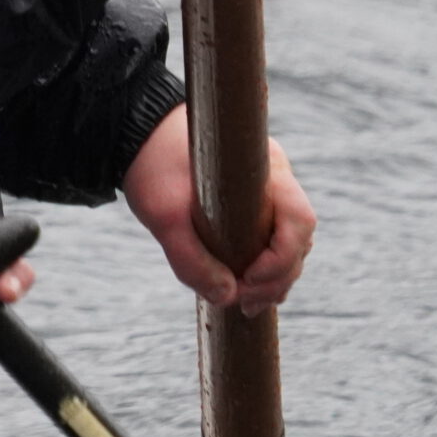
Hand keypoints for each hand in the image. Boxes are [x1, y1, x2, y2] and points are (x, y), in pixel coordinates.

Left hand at [122, 104, 314, 315]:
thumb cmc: (152, 162)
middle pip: (299, 237)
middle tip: (244, 304)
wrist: (136, 131)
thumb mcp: (162, 213)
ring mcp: (266, 187)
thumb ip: (190, 259)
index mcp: (265, 169)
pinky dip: (264, 266)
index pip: (300, 220)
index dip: (282, 258)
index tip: (246, 278)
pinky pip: (272, 236)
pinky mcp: (251, 200)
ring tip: (245, 304)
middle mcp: (274, 176)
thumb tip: (226, 298)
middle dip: (277, 277)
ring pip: (289, 240)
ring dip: (274, 277)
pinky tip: (244, 289)